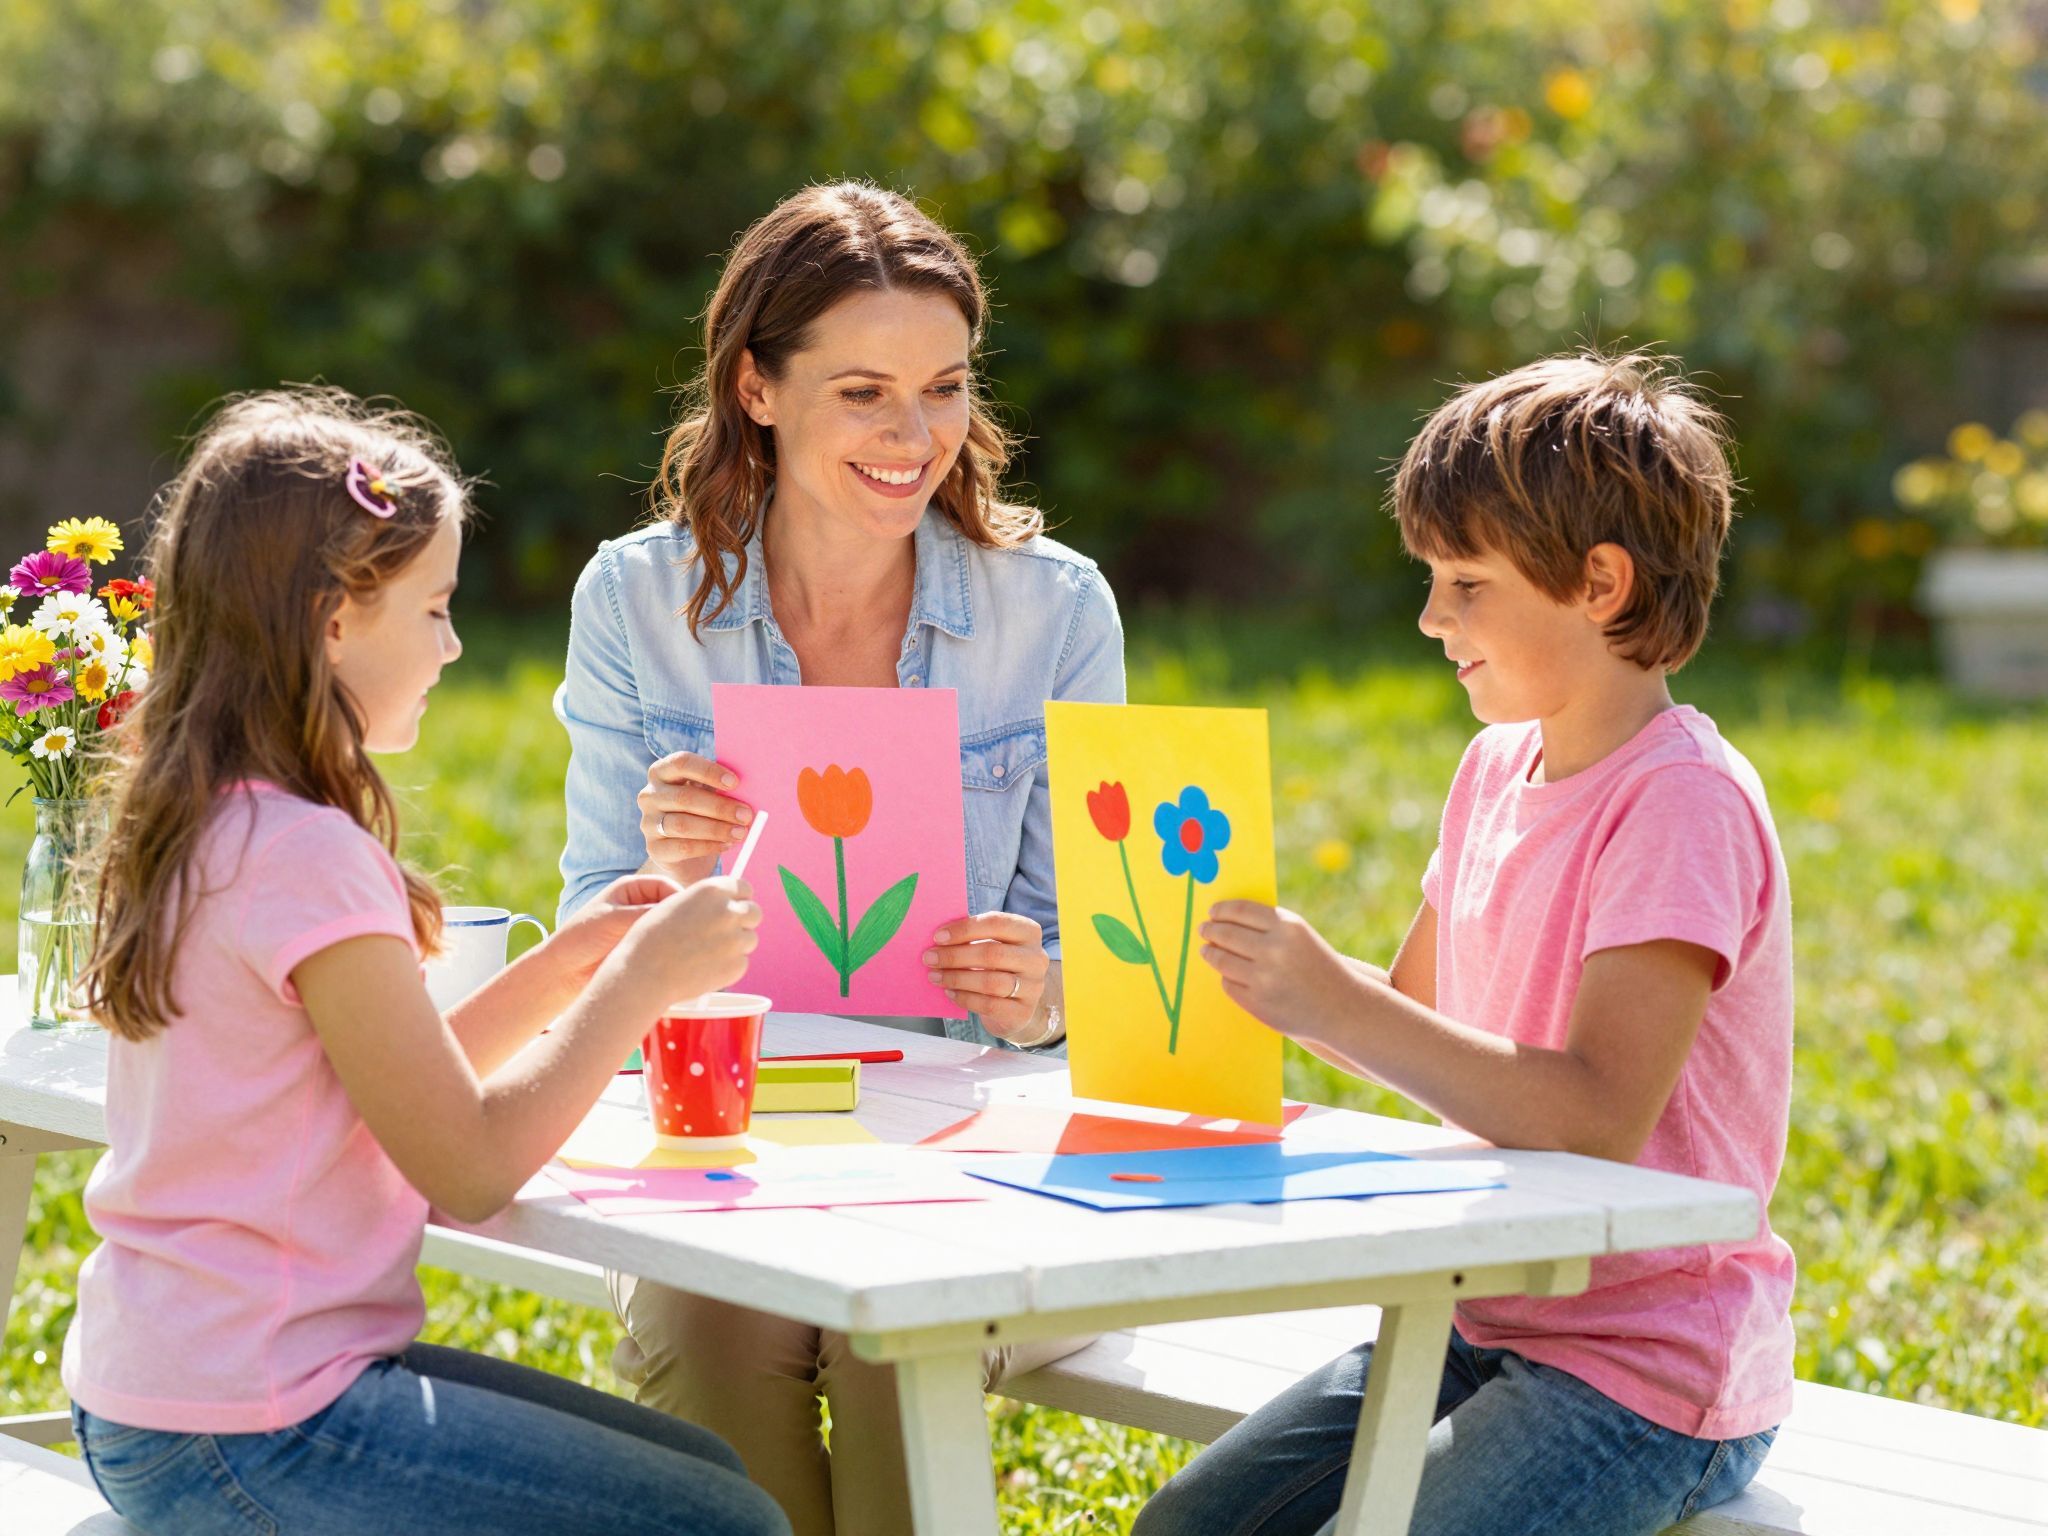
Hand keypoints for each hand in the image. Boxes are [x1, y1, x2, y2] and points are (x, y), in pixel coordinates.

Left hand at [544, 874, 678, 985]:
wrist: (563, 973)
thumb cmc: (582, 938)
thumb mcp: (615, 920)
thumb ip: (647, 913)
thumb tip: (682, 912)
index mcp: (631, 888)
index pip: (667, 886)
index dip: (680, 899)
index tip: (688, 917)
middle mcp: (639, 906)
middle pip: (671, 907)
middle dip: (678, 920)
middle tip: (684, 935)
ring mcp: (641, 927)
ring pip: (668, 929)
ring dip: (672, 938)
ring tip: (675, 950)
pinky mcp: (642, 948)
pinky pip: (663, 947)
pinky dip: (668, 951)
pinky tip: (670, 960)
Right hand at [613, 876, 762, 1003]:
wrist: (645, 973)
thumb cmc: (652, 938)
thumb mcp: (676, 904)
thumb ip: (705, 901)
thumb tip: (725, 903)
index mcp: (713, 890)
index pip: (744, 887)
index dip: (737, 898)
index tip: (732, 907)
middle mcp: (729, 911)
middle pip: (754, 912)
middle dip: (742, 921)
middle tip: (723, 932)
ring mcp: (736, 940)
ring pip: (749, 939)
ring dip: (735, 945)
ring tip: (706, 953)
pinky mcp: (737, 966)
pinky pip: (741, 963)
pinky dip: (728, 966)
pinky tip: (704, 968)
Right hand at [638, 752, 752, 881]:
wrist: (686, 851)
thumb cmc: (701, 811)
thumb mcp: (707, 793)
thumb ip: (719, 786)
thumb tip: (748, 787)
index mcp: (662, 771)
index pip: (681, 763)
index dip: (709, 771)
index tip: (735, 782)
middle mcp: (650, 795)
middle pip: (684, 797)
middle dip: (719, 807)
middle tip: (746, 815)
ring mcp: (648, 822)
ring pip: (682, 824)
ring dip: (716, 829)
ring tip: (740, 832)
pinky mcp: (654, 848)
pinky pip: (683, 847)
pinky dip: (709, 846)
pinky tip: (726, 844)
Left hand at [922, 912, 1051, 1041]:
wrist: (1017, 1005)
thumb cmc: (998, 967)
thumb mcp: (992, 945)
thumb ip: (973, 937)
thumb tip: (938, 937)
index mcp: (1028, 932)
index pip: (996, 923)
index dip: (965, 929)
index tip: (937, 936)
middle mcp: (1036, 958)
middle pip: (992, 953)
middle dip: (955, 956)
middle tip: (929, 958)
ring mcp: (1033, 987)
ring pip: (990, 981)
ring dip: (957, 978)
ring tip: (935, 976)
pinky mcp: (1023, 1012)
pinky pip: (989, 1005)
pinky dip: (965, 998)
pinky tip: (949, 993)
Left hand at [1200, 901, 1364, 1042]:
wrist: (1341, 1007)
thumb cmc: (1317, 966)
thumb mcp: (1300, 936)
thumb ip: (1268, 926)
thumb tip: (1223, 917)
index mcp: (1288, 927)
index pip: (1240, 911)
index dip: (1221, 910)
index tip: (1212, 912)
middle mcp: (1275, 950)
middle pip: (1226, 934)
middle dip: (1210, 931)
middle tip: (1204, 930)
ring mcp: (1265, 979)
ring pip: (1222, 960)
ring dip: (1211, 954)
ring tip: (1207, 951)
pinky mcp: (1258, 1003)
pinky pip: (1229, 984)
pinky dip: (1227, 978)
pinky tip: (1229, 974)